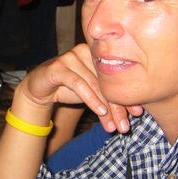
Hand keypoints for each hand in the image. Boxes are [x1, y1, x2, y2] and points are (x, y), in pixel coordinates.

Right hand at [16, 44, 141, 132]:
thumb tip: (133, 115)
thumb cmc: (68, 88)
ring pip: (95, 84)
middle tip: (125, 127)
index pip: (116, 76)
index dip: (127, 96)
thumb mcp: (91, 94)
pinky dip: (91, 99)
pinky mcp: (58, 67)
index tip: (138, 114)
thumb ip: (108, 98)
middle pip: (107, 82)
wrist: (40, 88)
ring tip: (113, 126)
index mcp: (96, 53)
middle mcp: (85, 51)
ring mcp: (70, 57)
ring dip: (106, 107)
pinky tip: (100, 112)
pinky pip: (78, 84)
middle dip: (118, 107)